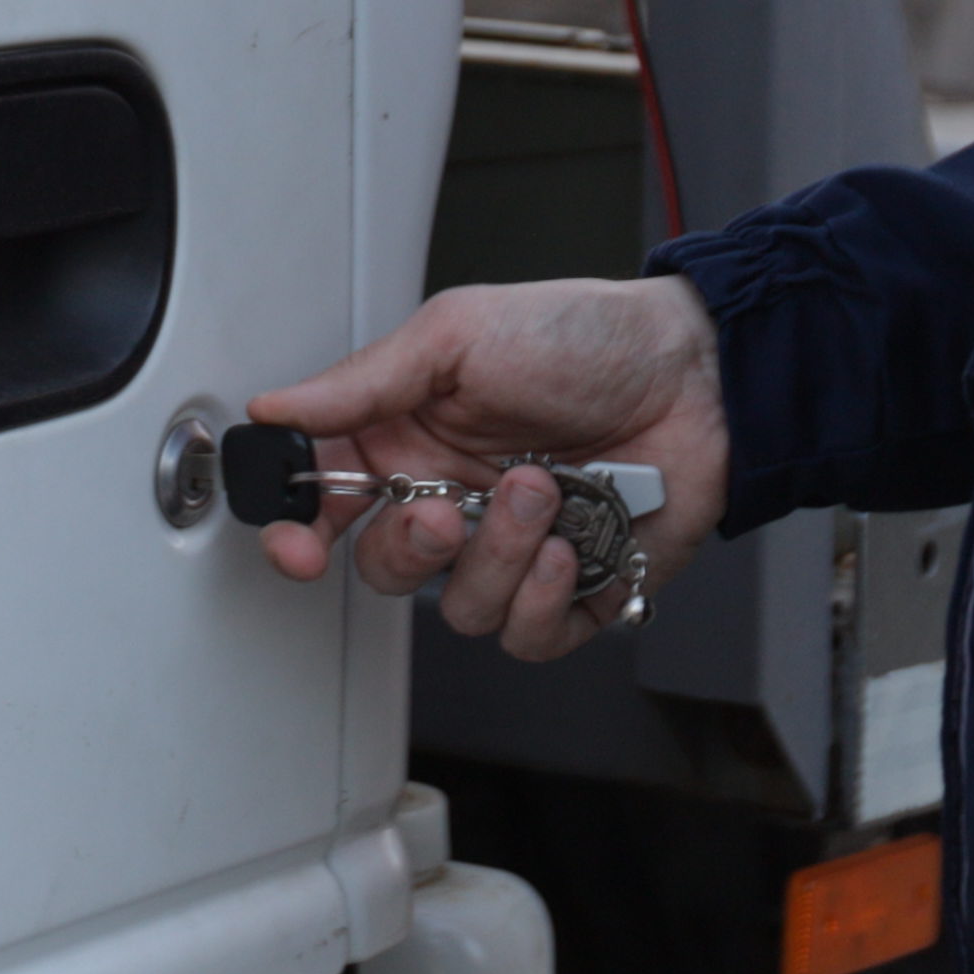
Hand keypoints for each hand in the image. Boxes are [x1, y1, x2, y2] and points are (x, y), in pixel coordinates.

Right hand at [247, 276, 729, 664]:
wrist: (697, 373)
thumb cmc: (586, 337)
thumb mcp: (459, 335)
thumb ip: (362, 382)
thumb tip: (277, 407)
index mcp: (411, 441)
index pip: (330, 505)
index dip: (299, 535)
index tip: (299, 548)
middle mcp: (456, 501)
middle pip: (386, 572)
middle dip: (409, 552)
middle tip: (445, 512)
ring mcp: (514, 551)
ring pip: (460, 609)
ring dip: (501, 557)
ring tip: (546, 493)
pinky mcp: (573, 591)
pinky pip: (528, 638)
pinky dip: (544, 601)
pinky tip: (569, 550)